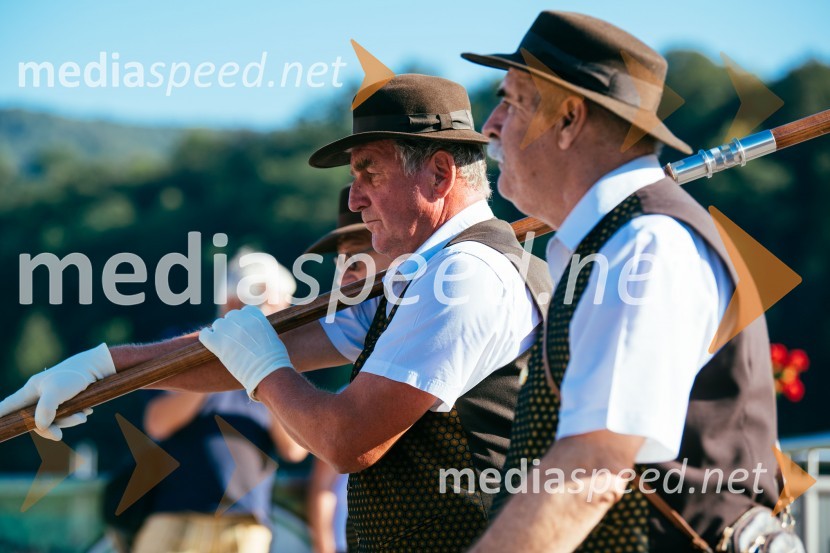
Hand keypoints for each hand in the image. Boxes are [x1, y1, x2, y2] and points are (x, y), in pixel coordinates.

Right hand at [0, 343, 114, 440]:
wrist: (100, 367)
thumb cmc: (75, 376)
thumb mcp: (57, 391)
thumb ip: (45, 409)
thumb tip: (40, 426)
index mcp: (31, 390)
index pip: (8, 406)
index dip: (0, 416)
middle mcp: (40, 394)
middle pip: (36, 420)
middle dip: (51, 428)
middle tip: (60, 436)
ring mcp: (54, 397)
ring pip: (56, 419)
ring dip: (70, 420)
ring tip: (83, 415)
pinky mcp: (68, 399)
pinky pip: (68, 414)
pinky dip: (77, 415)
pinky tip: (86, 410)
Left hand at [199, 305, 292, 398]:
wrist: (268, 370)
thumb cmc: (274, 358)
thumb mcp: (271, 335)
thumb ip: (260, 329)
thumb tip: (254, 333)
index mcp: (255, 315)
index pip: (245, 311)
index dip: (245, 321)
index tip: (246, 331)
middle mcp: (240, 318)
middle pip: (231, 317)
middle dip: (233, 327)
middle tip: (236, 341)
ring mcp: (227, 329)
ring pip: (218, 325)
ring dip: (221, 333)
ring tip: (226, 346)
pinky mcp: (216, 341)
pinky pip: (205, 334)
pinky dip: (207, 337)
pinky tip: (211, 343)